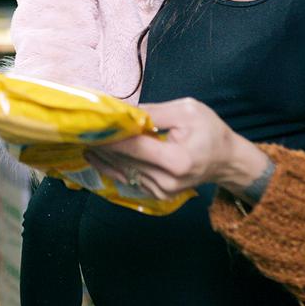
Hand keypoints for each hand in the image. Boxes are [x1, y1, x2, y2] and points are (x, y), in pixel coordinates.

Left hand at [84, 98, 270, 200]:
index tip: (89, 125)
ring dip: (103, 155)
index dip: (110, 135)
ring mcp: (161, 191)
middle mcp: (167, 180)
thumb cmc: (209, 130)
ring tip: (82, 139)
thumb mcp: (185, 111)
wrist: (226, 160)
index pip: (134, 146)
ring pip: (123, 170)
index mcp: (177, 160)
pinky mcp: (157, 195)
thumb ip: (152, 112)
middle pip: (124, 159)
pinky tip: (96, 154)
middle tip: (78, 130)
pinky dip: (112, 165)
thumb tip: (121, 110)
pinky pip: (129, 178)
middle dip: (101, 143)